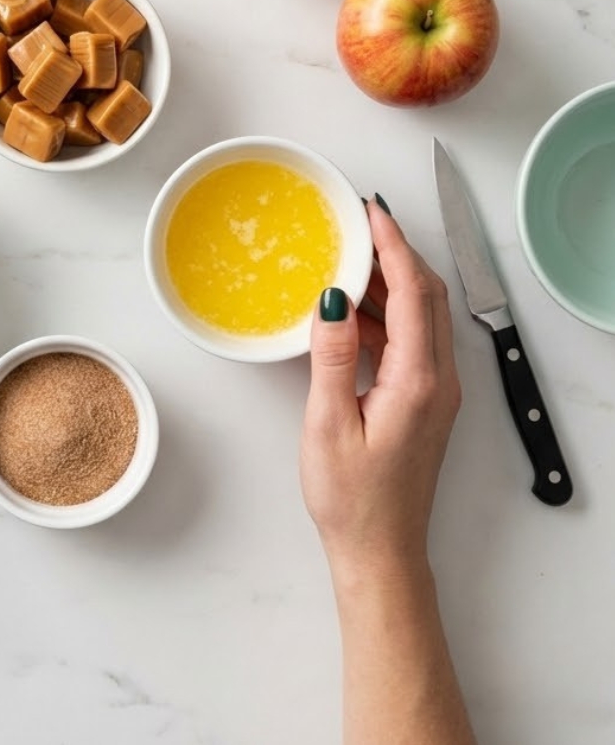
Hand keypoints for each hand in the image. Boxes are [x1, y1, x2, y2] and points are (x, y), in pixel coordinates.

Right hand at [300, 200, 460, 583]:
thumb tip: (330, 298)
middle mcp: (437, 381)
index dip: (392, 246)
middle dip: (395, 253)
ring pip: (418, 316)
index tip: (371, 212)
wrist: (379, 551)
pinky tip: (349, 312)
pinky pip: (409, 340)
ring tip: (346, 258)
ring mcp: (434, 391)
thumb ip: (331, 355)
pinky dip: (383, 314)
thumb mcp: (328, 423)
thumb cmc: (351, 498)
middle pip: (425, 296)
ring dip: (387, 283)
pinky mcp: (423, 401)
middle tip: (359, 222)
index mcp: (418, 381)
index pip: (412, 293)